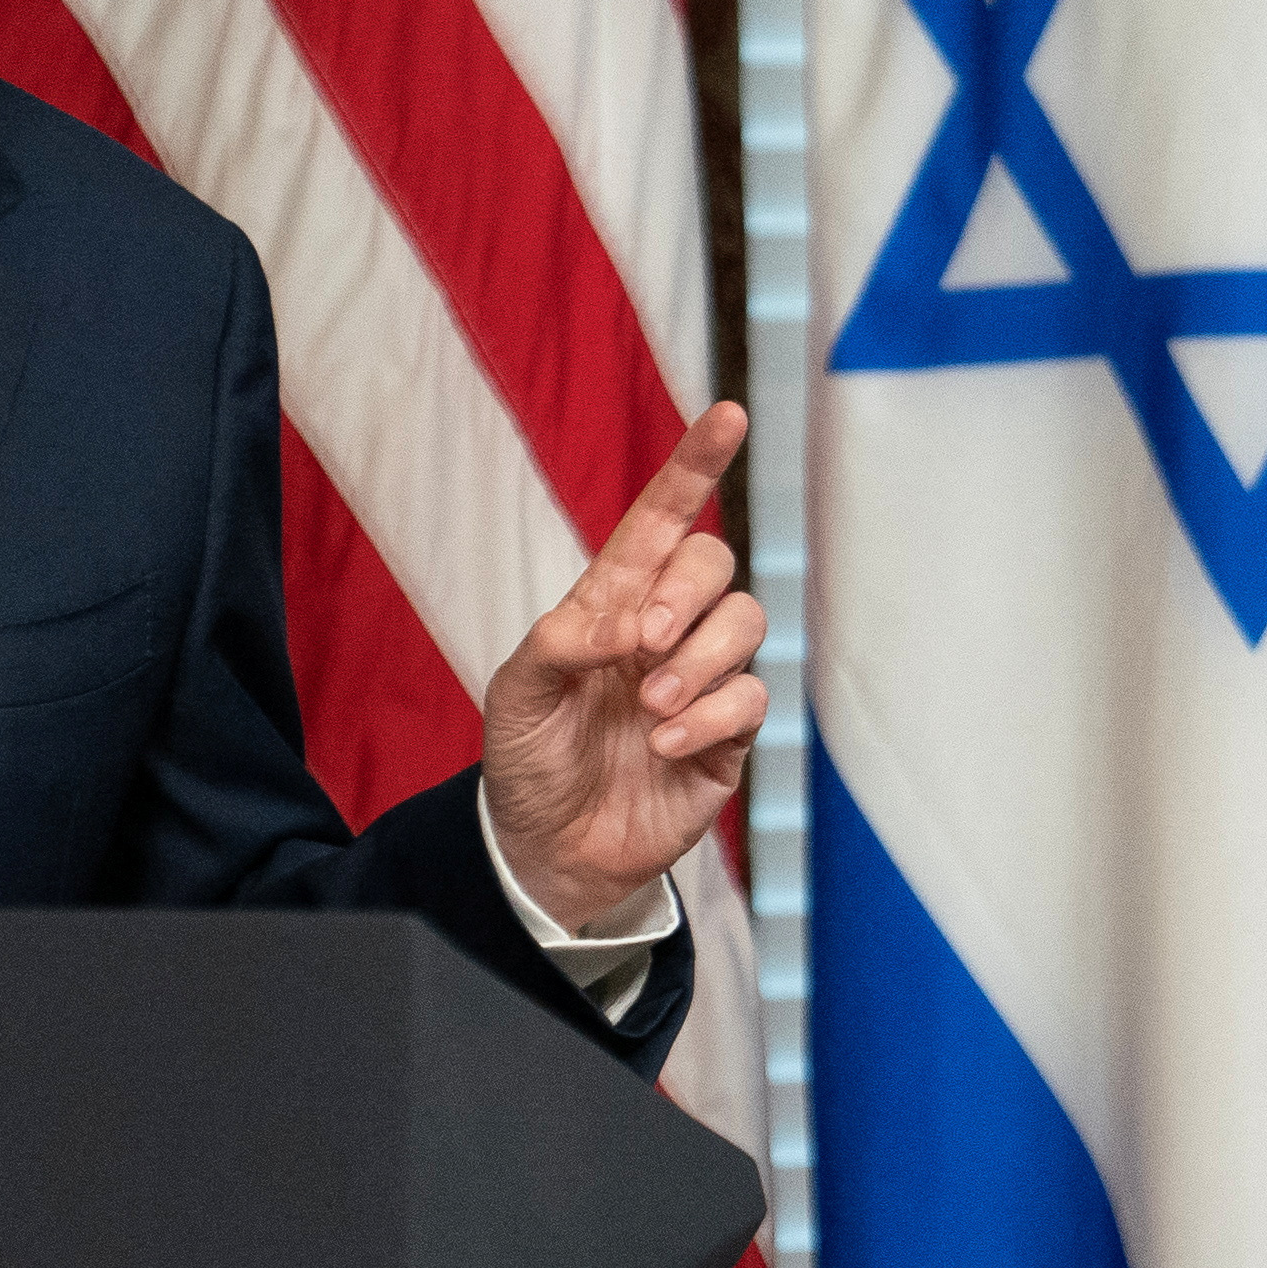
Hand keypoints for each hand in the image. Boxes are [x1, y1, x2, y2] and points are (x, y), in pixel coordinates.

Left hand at [481, 404, 768, 934]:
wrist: (547, 850)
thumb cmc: (528, 759)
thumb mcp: (516, 691)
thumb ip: (561, 640)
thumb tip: (627, 620)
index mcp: (612, 603)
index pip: (661, 520)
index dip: (694, 466)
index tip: (727, 418)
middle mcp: (666, 633)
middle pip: (714, 565)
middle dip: (687, 592)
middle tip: (643, 641)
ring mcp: (701, 683)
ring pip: (745, 626)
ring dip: (698, 660)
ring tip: (649, 708)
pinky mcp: (727, 739)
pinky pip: (750, 700)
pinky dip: (707, 716)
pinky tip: (663, 744)